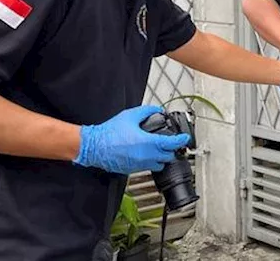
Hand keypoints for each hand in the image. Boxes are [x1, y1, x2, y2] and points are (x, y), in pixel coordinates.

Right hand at [73, 105, 190, 174]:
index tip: (185, 138)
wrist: (94, 146)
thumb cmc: (110, 132)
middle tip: (172, 142)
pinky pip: (147, 167)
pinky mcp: (132, 169)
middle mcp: (146, 156)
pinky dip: (151, 161)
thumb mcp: (130, 115)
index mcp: (148, 143)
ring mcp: (139, 165)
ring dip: (162, 157)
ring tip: (159, 149)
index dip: (181, 140)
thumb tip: (157, 110)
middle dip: (172, 150)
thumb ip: (147, 111)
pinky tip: (146, 153)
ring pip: (159, 164)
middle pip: (168, 157)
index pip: (171, 144)